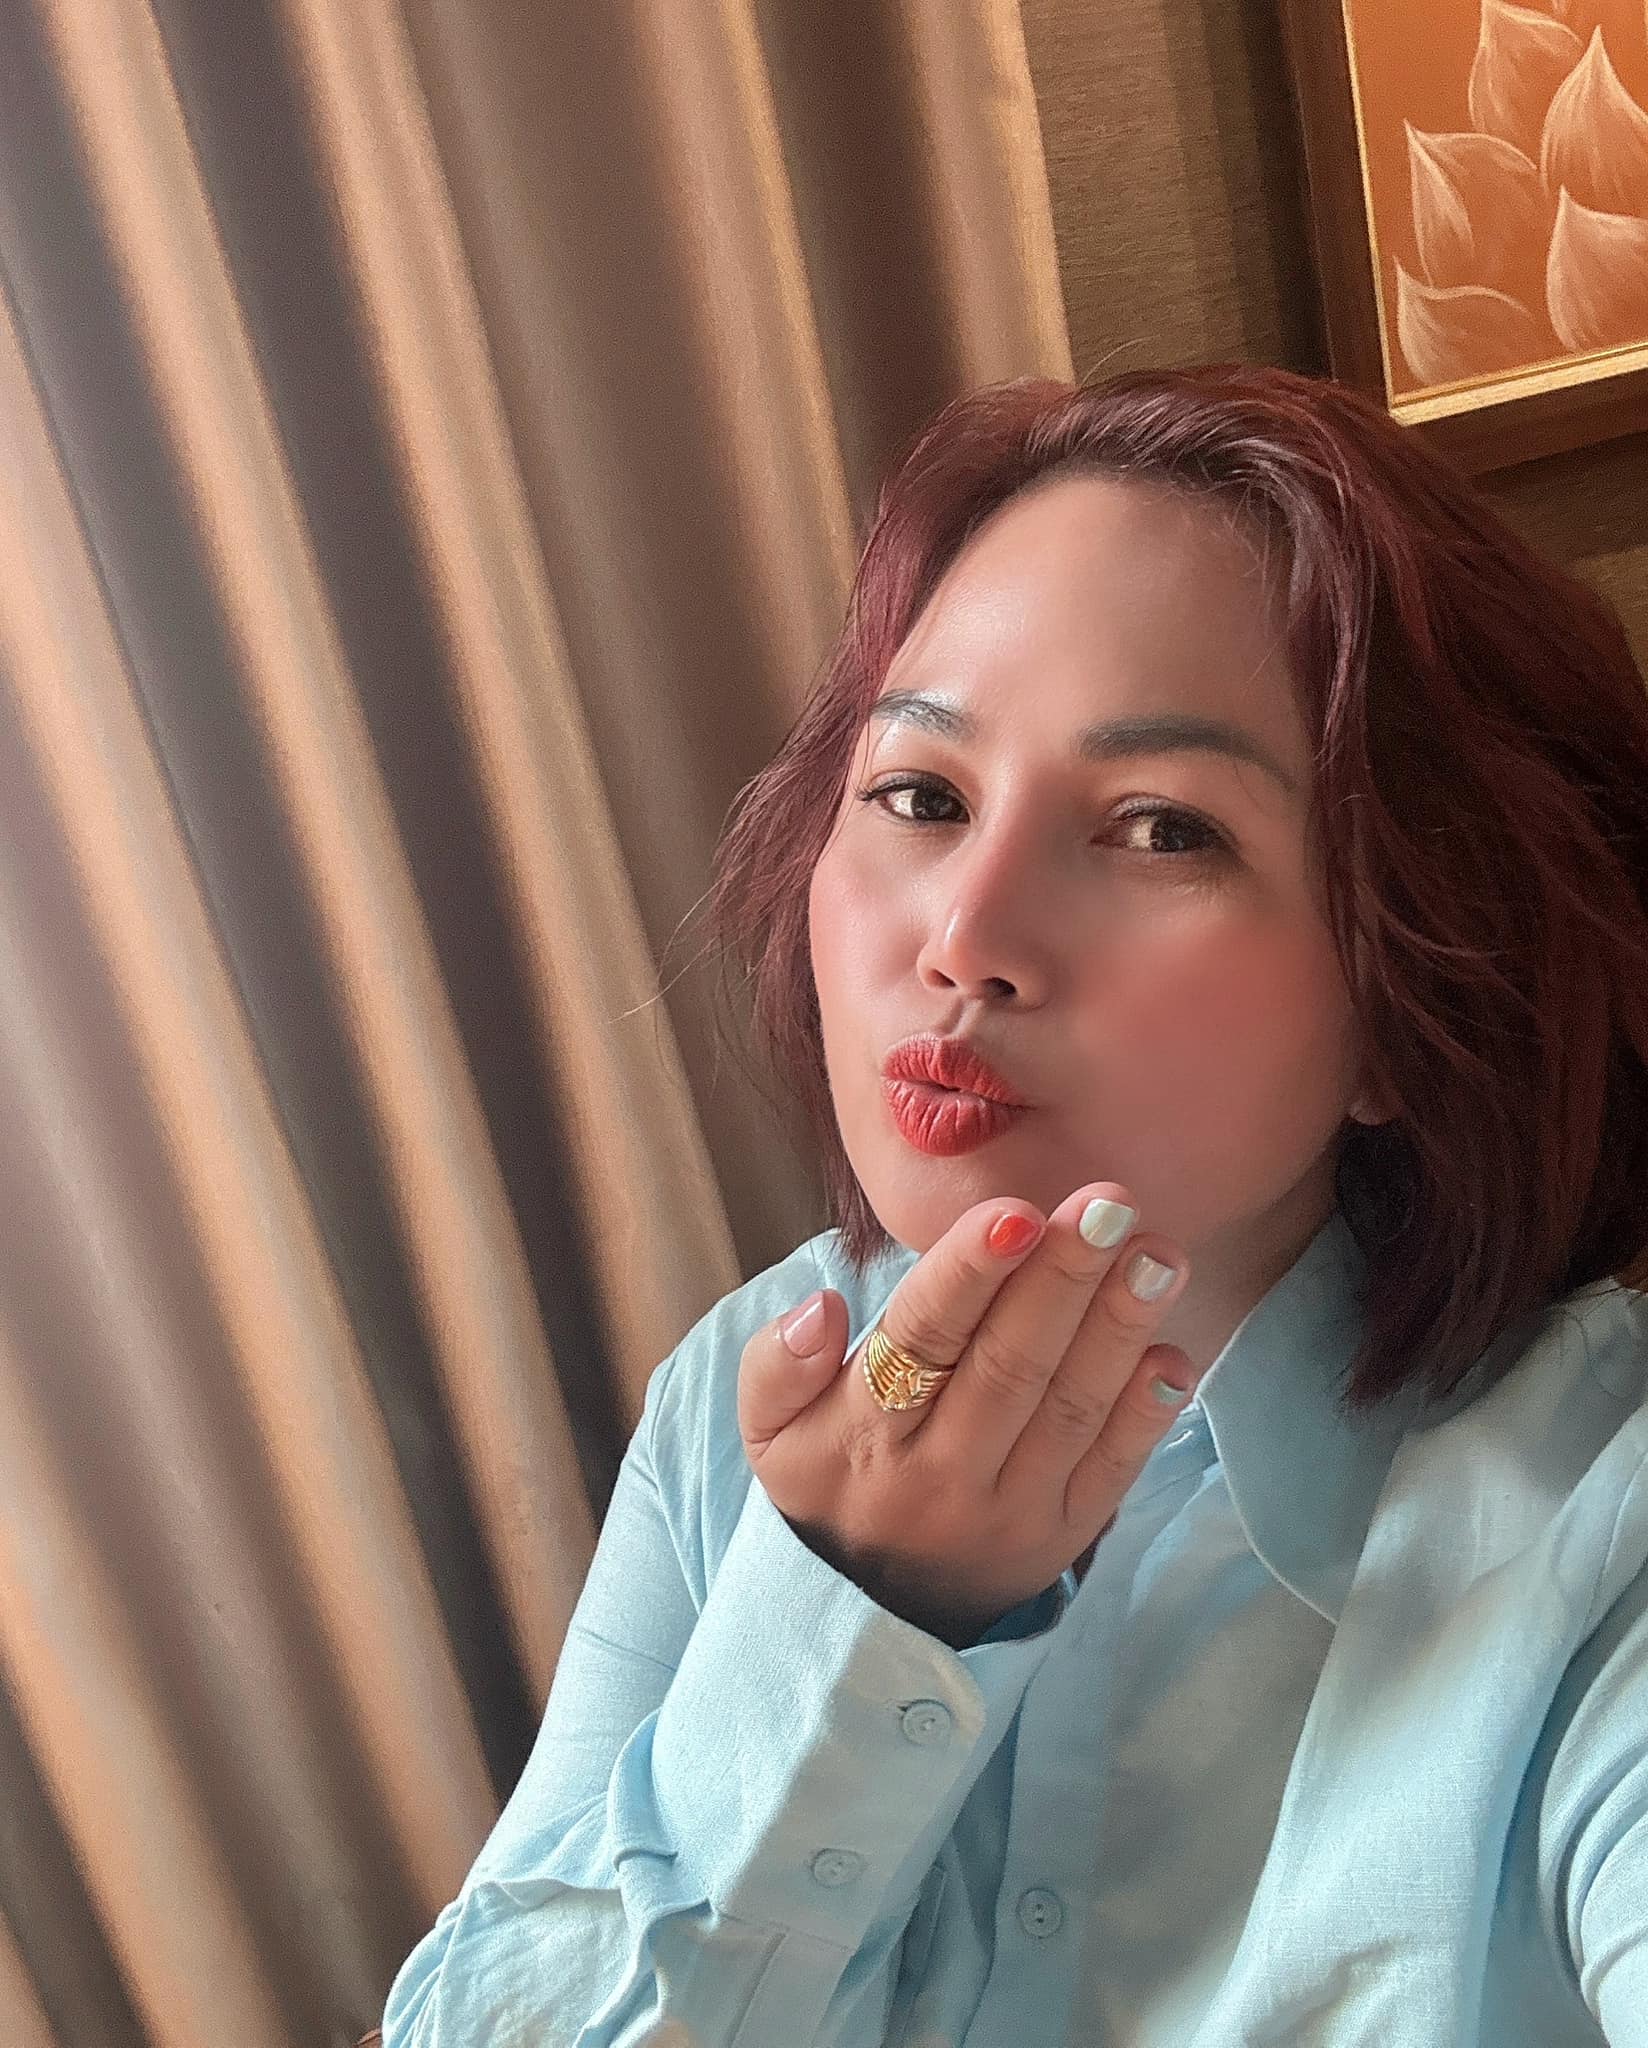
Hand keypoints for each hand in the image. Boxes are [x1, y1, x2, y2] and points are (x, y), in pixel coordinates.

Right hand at [737, 1184, 1197, 1646]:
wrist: (870, 1615)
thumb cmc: (830, 1480)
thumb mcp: (770, 1430)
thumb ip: (776, 1363)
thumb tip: (821, 1304)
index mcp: (866, 1433)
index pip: (921, 1340)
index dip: (970, 1274)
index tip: (1016, 1212)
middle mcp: (941, 1473)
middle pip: (1009, 1365)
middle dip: (1063, 1277)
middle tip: (1108, 1204)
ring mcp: (1011, 1508)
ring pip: (1070, 1409)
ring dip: (1120, 1326)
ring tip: (1158, 1252)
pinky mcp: (1065, 1534)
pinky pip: (1113, 1472)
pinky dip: (1147, 1413)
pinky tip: (1172, 1351)